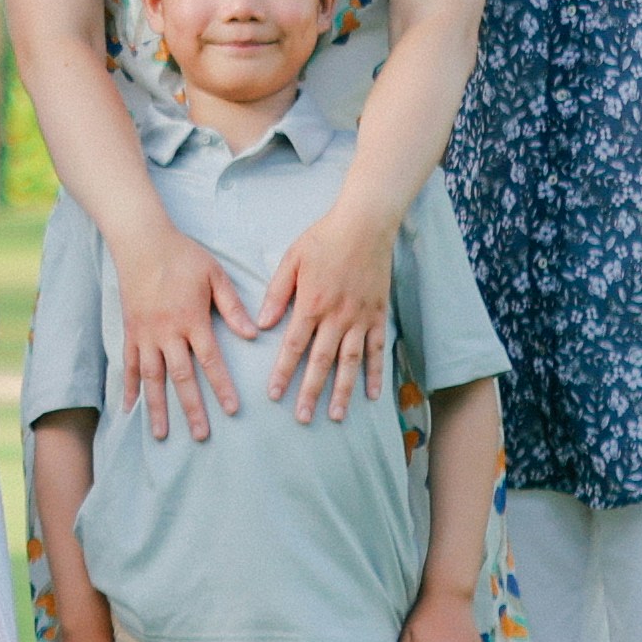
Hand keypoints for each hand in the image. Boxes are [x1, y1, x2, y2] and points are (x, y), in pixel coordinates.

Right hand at [110, 216, 235, 441]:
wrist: (141, 241)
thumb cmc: (183, 255)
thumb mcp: (215, 275)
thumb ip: (232, 306)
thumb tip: (253, 334)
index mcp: (192, 319)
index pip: (211, 360)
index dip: (222, 386)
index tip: (232, 410)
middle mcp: (167, 332)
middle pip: (181, 377)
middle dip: (191, 408)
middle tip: (200, 436)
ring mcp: (145, 334)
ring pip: (151, 378)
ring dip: (157, 407)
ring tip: (161, 434)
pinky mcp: (130, 331)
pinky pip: (128, 364)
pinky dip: (129, 387)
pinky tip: (130, 408)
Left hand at [253, 196, 400, 423]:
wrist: (365, 224)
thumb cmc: (324, 238)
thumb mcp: (291, 259)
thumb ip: (276, 293)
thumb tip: (262, 323)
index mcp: (311, 304)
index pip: (293, 346)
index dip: (283, 372)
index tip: (274, 394)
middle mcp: (337, 316)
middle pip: (321, 361)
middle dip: (310, 391)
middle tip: (303, 418)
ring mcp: (361, 318)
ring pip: (351, 362)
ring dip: (343, 391)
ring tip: (336, 415)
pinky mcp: (379, 315)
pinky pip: (378, 349)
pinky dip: (375, 373)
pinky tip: (372, 394)